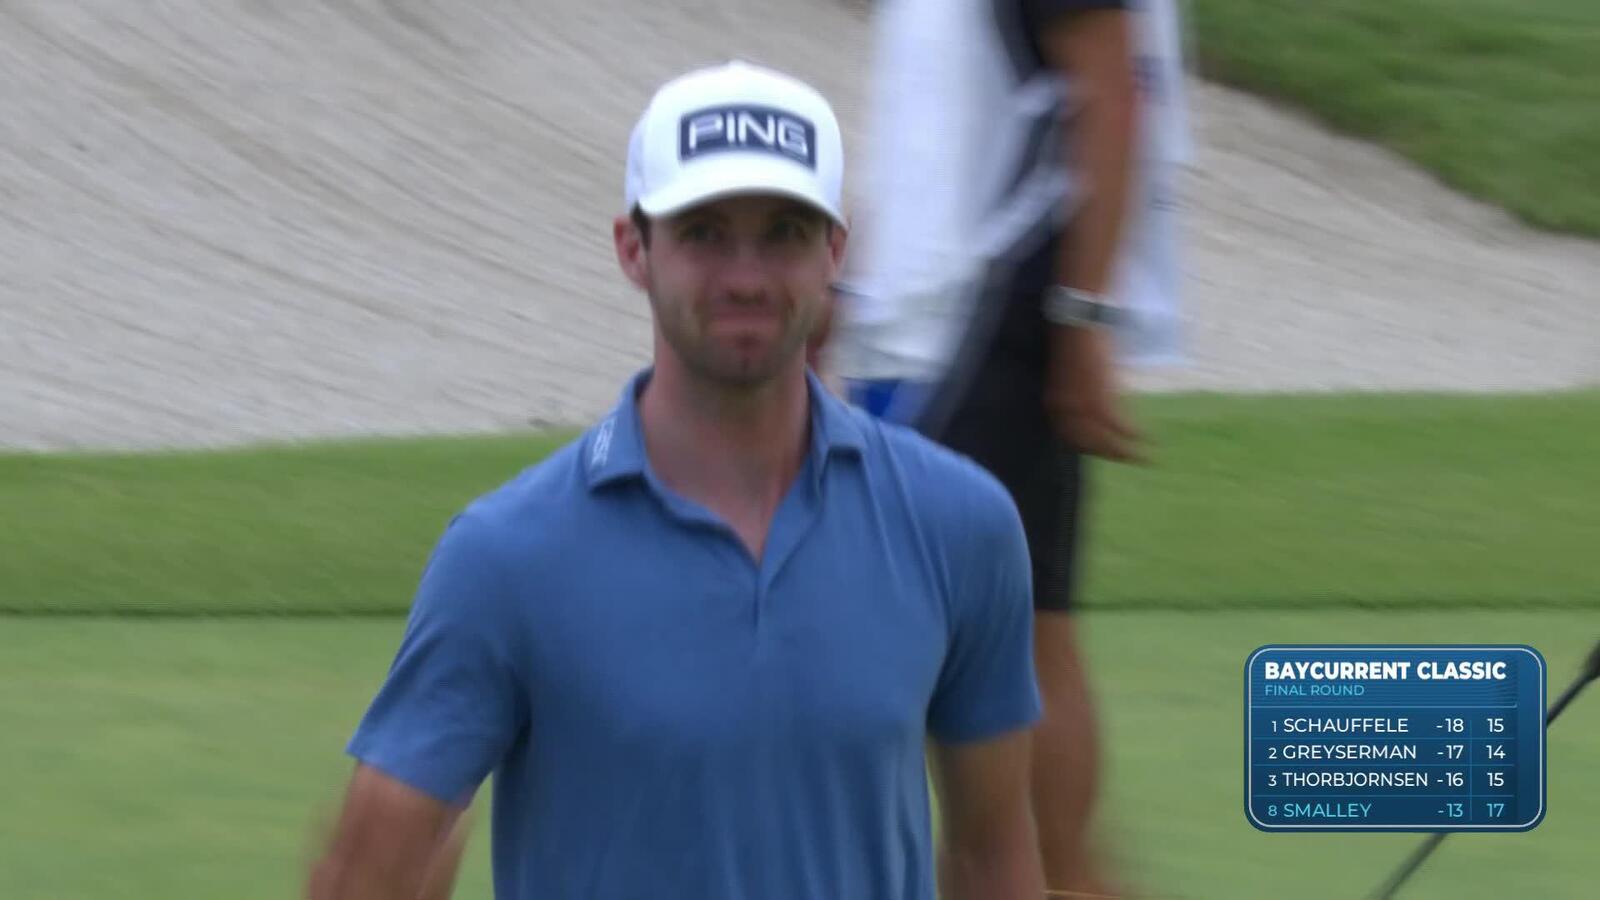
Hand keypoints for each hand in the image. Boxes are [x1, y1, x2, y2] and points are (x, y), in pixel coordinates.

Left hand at [1045, 326, 1142, 462]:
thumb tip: (1089, 409)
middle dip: (1110, 454)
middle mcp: (1066, 409)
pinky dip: (1133, 434)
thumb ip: (1075, 394)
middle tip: (1128, 459)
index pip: (1071, 438)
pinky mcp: (1101, 398)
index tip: (1105, 452)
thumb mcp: (1068, 374)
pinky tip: (1145, 437)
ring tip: (1142, 456)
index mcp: (1055, 403)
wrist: (1080, 320)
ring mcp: (1083, 405)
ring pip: (1105, 439)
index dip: (1090, 448)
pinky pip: (1119, 425)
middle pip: (1088, 444)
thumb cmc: (1074, 340)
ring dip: (1125, 451)